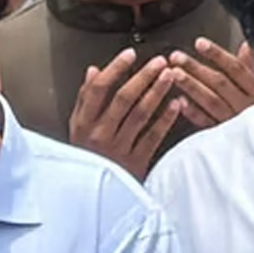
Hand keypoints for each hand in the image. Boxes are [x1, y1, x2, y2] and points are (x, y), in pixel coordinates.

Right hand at [69, 48, 184, 179]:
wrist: (93, 198)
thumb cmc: (87, 158)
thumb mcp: (76, 128)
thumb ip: (84, 100)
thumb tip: (93, 71)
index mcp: (82, 124)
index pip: (97, 89)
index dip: (115, 69)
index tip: (130, 54)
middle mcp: (99, 135)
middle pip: (123, 98)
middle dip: (143, 76)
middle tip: (160, 61)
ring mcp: (118, 149)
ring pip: (140, 114)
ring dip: (157, 92)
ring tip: (171, 76)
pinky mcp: (135, 163)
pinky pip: (153, 137)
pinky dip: (166, 119)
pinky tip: (176, 105)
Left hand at [168, 40, 253, 127]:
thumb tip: (247, 46)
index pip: (236, 68)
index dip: (217, 55)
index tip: (199, 43)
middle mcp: (246, 105)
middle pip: (219, 83)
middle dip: (196, 68)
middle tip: (177, 57)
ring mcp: (235, 121)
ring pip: (211, 101)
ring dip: (192, 86)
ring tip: (174, 74)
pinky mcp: (225, 136)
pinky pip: (208, 123)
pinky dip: (194, 112)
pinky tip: (180, 102)